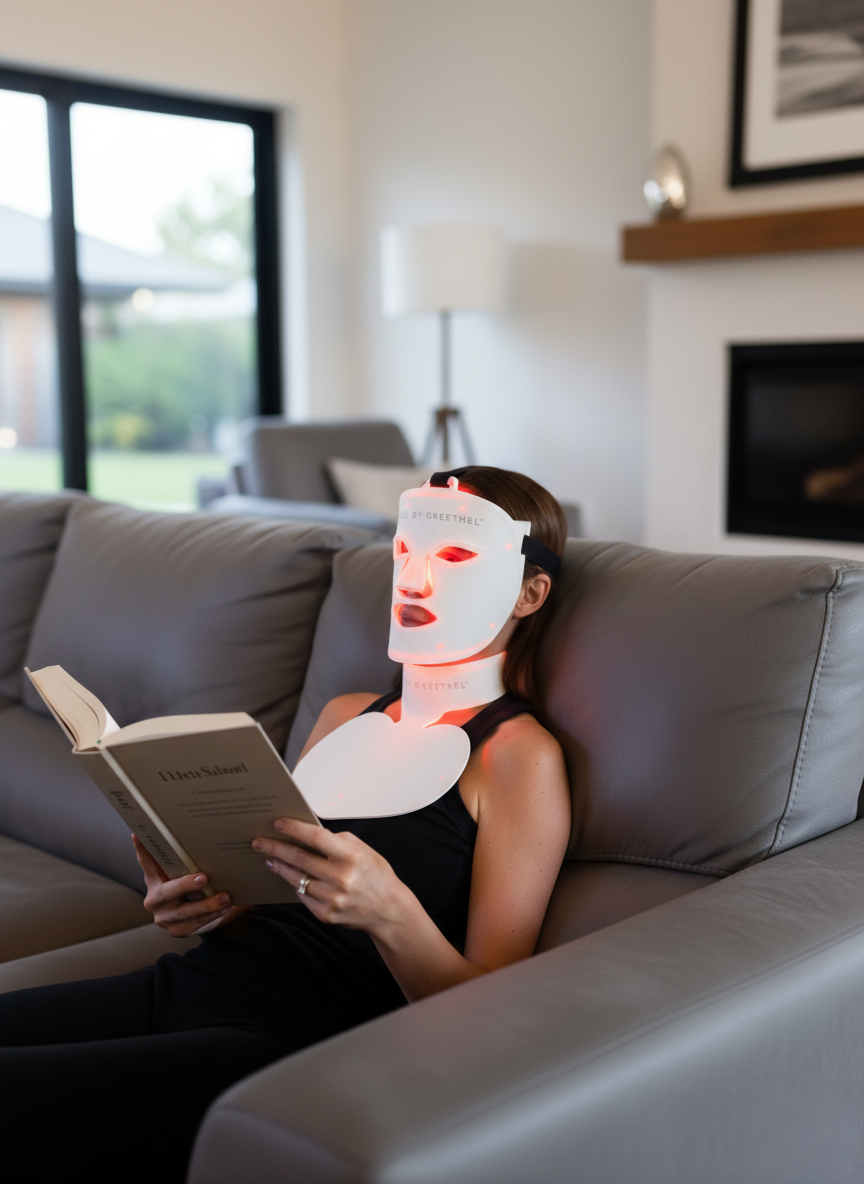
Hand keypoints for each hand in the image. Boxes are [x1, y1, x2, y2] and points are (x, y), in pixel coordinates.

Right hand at [132, 835, 241, 936]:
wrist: (195, 915)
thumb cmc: (188, 886)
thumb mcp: (181, 871)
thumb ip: (179, 857)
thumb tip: (188, 829)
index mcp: (153, 879)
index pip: (146, 862)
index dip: (142, 849)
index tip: (138, 833)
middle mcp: (154, 899)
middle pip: (167, 892)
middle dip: (185, 886)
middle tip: (204, 877)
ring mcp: (164, 918)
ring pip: (185, 912)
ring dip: (207, 905)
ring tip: (225, 897)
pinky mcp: (177, 931)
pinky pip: (196, 924)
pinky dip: (212, 916)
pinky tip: (225, 908)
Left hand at [252, 819, 408, 933]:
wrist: (388, 909)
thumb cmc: (375, 874)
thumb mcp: (363, 850)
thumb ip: (337, 841)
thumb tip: (308, 833)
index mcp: (351, 856)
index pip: (316, 838)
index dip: (294, 829)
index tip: (277, 823)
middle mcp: (341, 878)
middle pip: (299, 859)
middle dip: (276, 848)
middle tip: (259, 841)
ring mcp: (332, 899)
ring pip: (296, 879)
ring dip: (279, 867)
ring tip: (269, 858)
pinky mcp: (326, 915)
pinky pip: (303, 896)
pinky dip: (296, 885)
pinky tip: (290, 877)